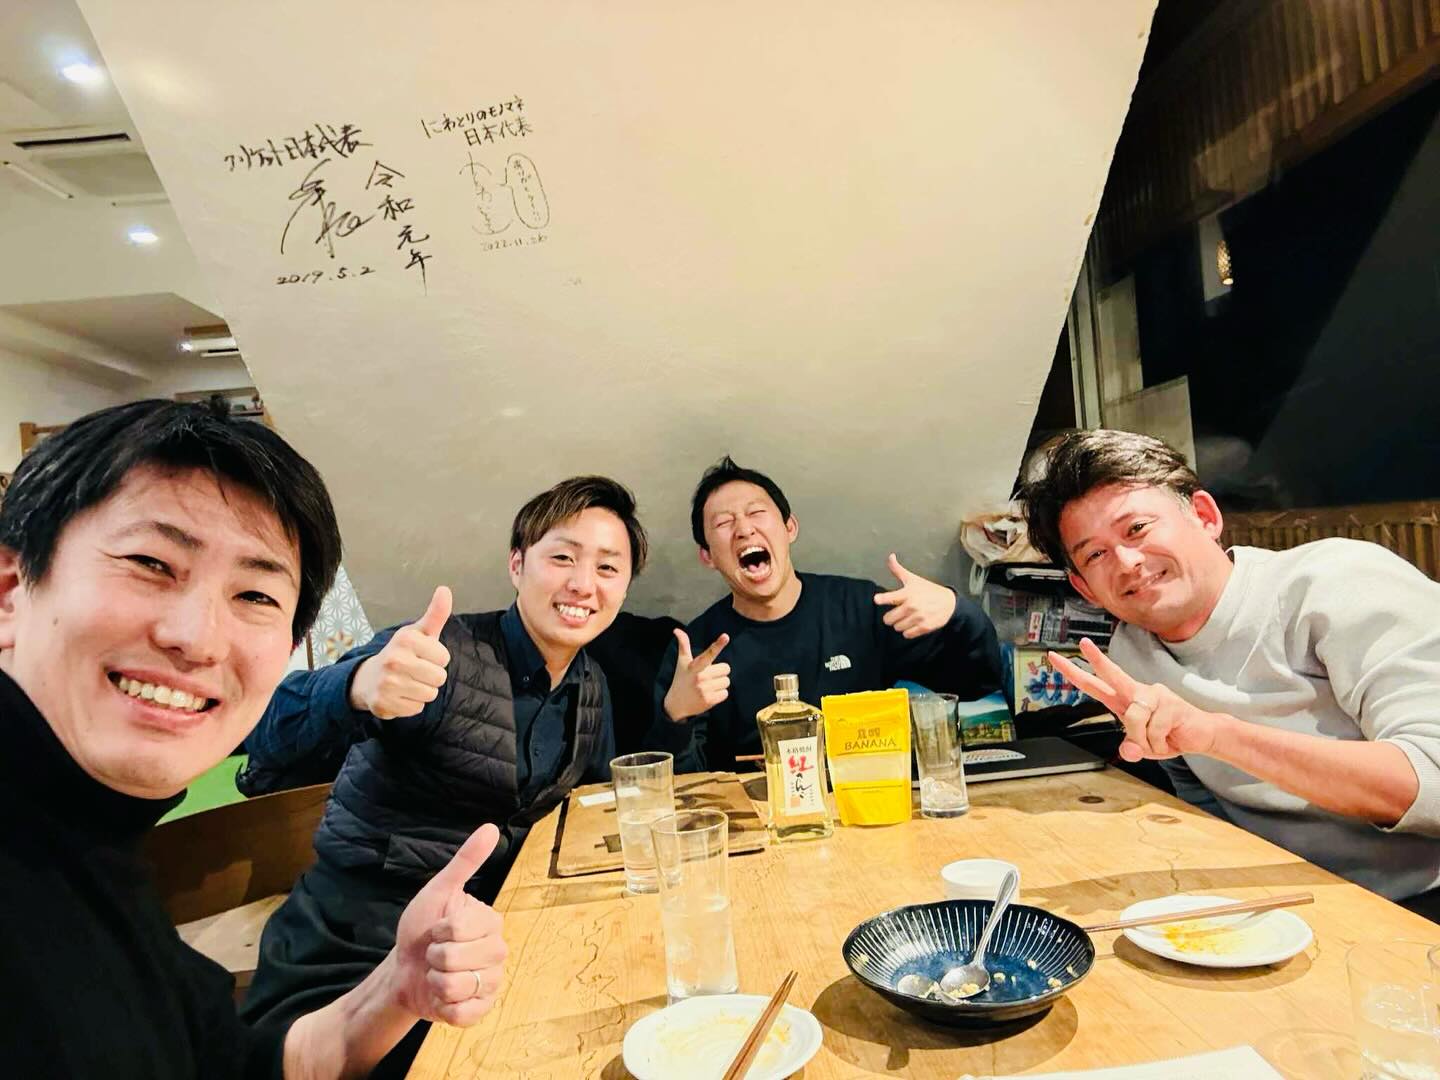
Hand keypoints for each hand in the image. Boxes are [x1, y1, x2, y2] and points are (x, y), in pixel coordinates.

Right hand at [349, 586, 452, 718]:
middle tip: (415, 670)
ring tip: (408, 682)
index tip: (423, 655)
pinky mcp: (383, 704)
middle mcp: (394, 660)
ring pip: (429, 695)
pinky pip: (416, 709)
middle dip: (432, 676)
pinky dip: (411, 704)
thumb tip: (445, 590)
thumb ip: (436, 614)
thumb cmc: (402, 653)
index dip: (437, 658)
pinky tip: (399, 694)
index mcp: (405, 639)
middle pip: (439, 678)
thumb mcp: (419, 632)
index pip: (444, 658)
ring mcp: (387, 683)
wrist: (368, 678)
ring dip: (423, 691)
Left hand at [391, 823, 505, 1026]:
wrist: (404, 970)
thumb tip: (491, 828)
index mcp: (491, 922)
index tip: (437, 929)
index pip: (459, 928)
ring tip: (437, 975)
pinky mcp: (481, 1011)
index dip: (438, 931)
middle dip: (433, 957)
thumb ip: (465, 861)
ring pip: (457, 987)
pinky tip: (443, 997)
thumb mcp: (438, 891)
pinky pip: (463, 1014)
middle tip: (435, 954)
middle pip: (456, 959)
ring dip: (434, 982)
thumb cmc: (421, 929)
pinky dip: (443, 1007)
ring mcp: (493, 983)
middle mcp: (498, 952)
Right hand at [663, 629, 730, 721]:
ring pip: (726, 681)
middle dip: (719, 671)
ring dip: (719, 683)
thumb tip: (676, 630)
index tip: (726, 636)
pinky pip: (725, 693)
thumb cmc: (681, 679)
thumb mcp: (682, 662)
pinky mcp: (709, 701)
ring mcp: (705, 690)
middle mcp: (700, 677)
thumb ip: (683, 645)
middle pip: (726, 668)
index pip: (708, 653)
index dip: (717, 645)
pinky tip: (709, 694)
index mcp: (694, 666)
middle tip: (708, 676)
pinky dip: (720, 694)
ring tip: (707, 686)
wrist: (676, 704)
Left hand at [873, 553, 956, 638]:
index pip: (889, 597)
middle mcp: (911, 606)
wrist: (950, 603)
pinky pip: (907, 635)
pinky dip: (908, 631)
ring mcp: (918, 618)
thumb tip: (890, 556)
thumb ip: (898, 570)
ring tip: (906, 618)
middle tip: (896, 612)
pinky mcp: (924, 628)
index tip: (877, 599)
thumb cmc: (929, 590)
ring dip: (900, 624)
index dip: (881, 599)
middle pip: (888, 619)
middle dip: (891, 616)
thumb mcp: (913, 579)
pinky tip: (912, 624)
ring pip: (897, 627)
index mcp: (907, 593)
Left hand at [1048, 639, 1222, 761]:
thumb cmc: (1169, 736)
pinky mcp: (1171, 704)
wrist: (1202, 736)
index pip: (1095, 684)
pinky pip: (1153, 730)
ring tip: (1158, 741)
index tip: (1055, 657)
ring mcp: (1155, 695)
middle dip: (1097, 659)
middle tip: (1083, 643)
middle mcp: (1137, 693)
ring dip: (1144, 740)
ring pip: (1134, 718)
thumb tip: (1128, 749)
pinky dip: (1159, 743)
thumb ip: (1131, 748)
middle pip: (1113, 674)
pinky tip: (1169, 738)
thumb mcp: (1144, 749)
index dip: (1074, 672)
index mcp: (1124, 701)